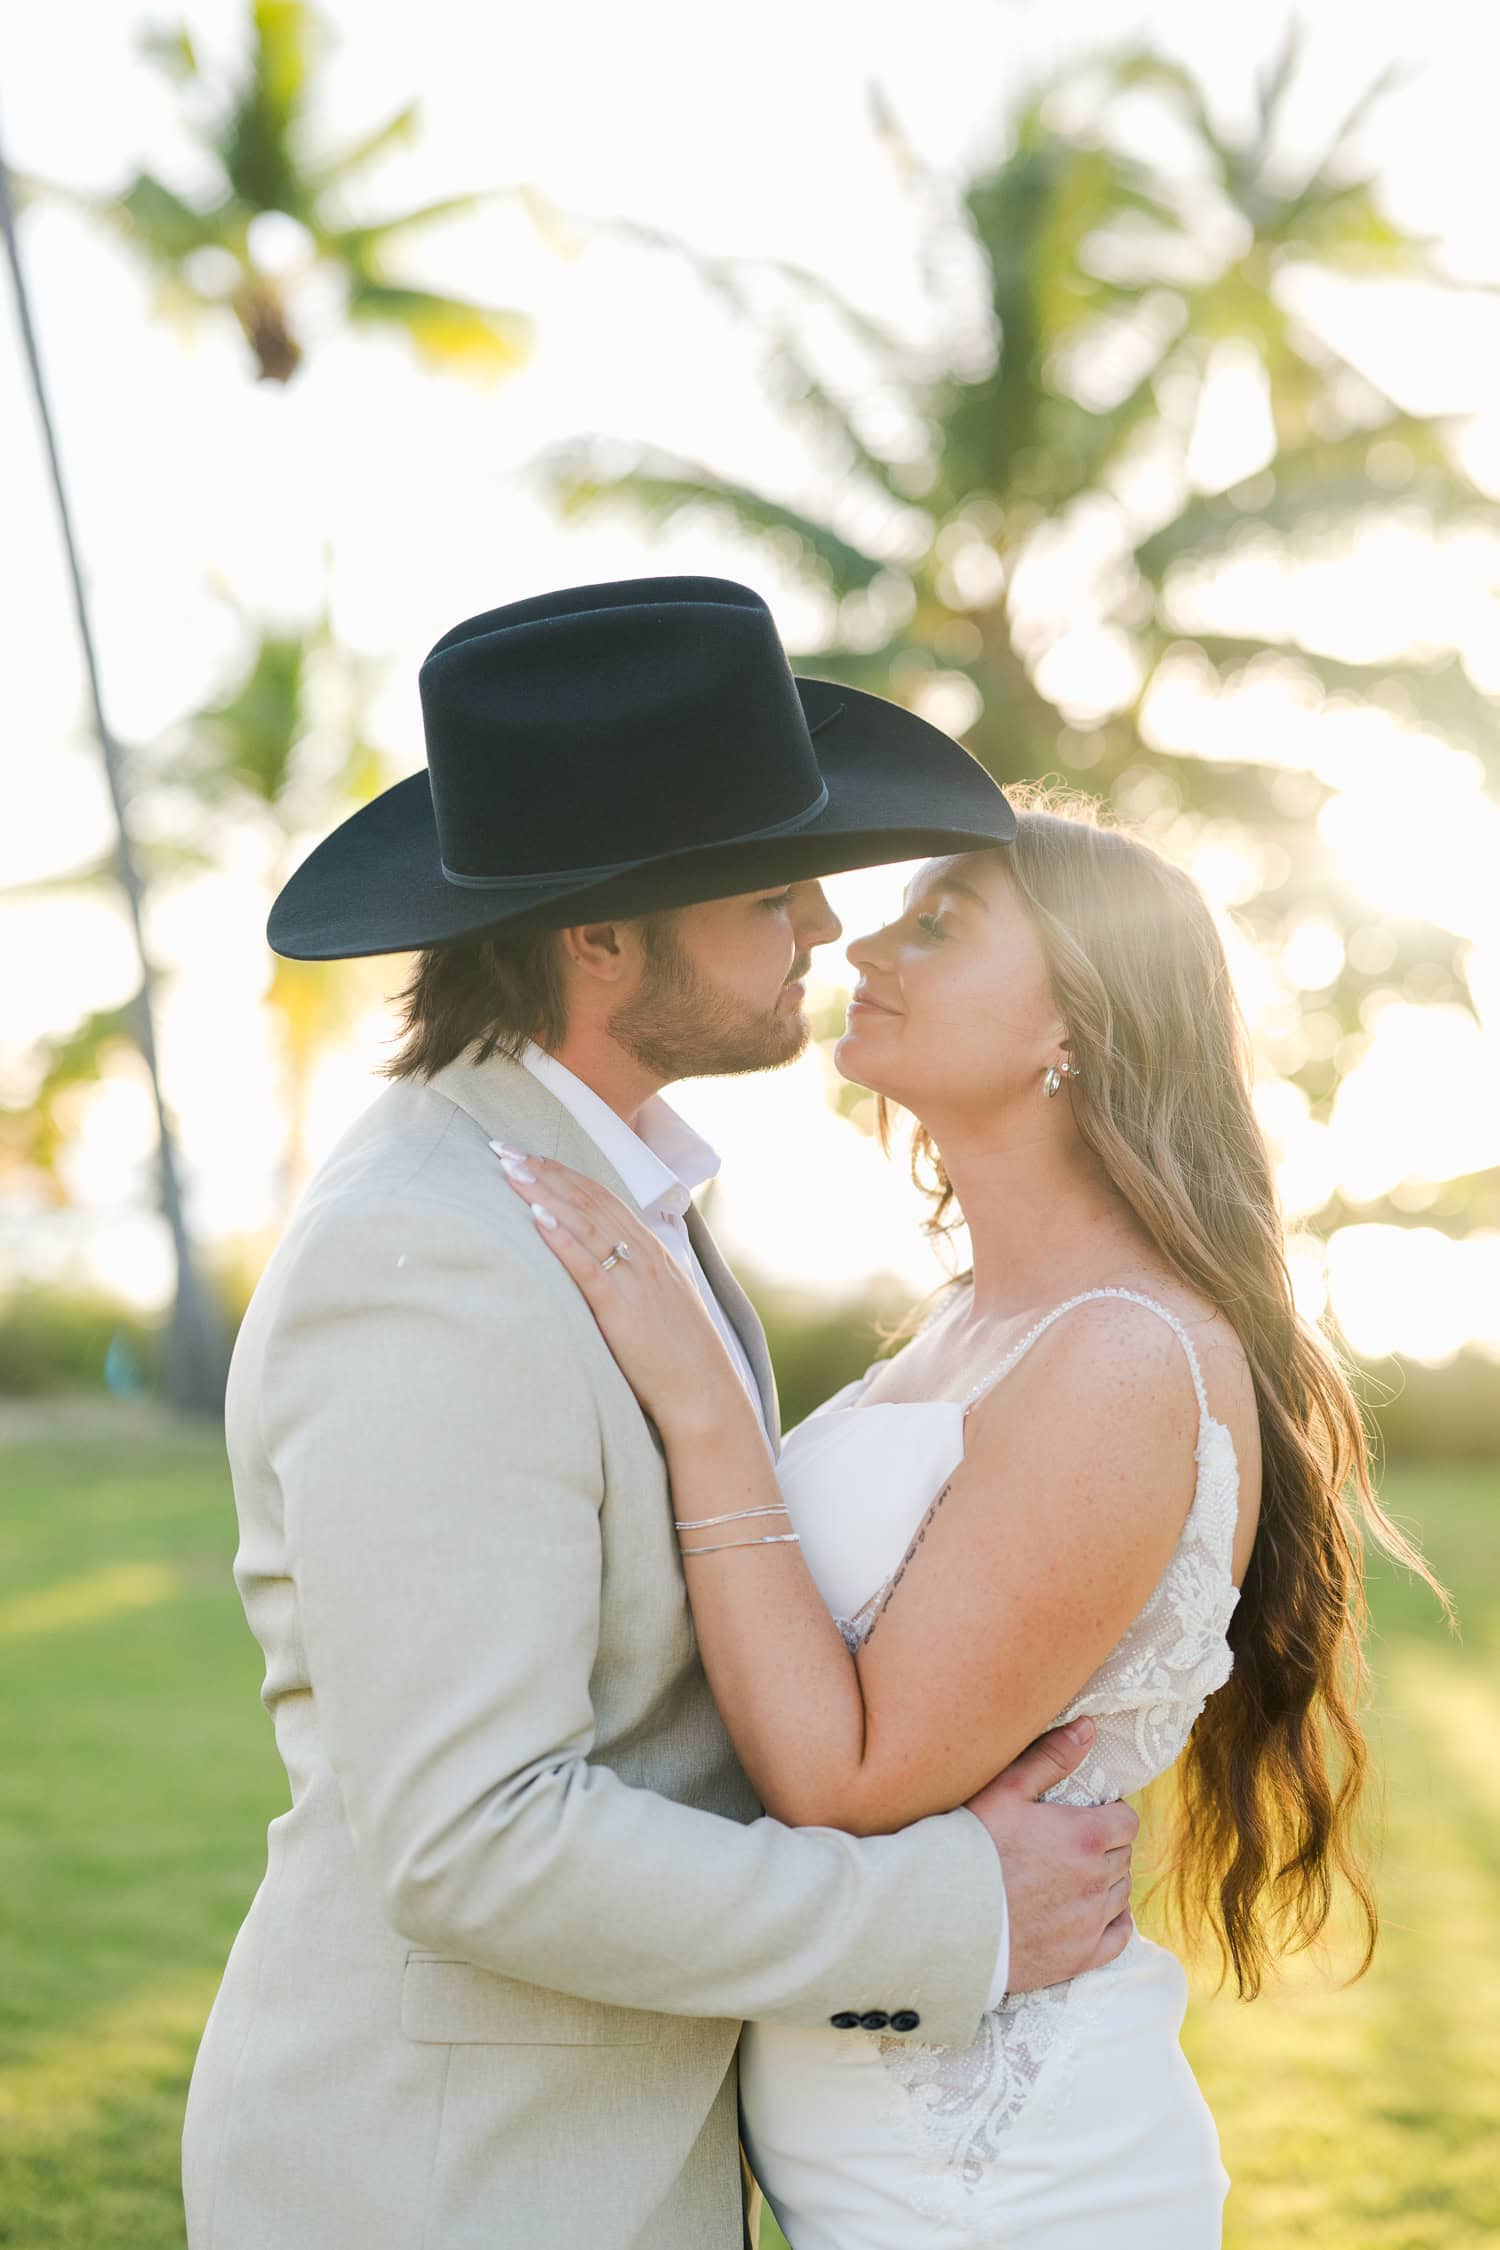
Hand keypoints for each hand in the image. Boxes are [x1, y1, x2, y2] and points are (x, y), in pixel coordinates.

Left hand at [493, 1146, 746, 1438]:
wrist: (705, 1392)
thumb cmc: (679, 1355)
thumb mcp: (659, 1302)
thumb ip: (633, 1277)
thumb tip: (601, 1265)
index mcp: (652, 1251)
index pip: (602, 1199)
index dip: (563, 1174)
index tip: (529, 1156)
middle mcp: (643, 1255)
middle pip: (588, 1201)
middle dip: (544, 1172)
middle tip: (504, 1149)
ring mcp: (635, 1278)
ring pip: (585, 1223)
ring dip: (544, 1192)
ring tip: (510, 1171)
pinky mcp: (622, 1308)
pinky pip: (588, 1265)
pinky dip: (561, 1238)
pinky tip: (536, 1217)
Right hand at [964, 1717, 1136, 1991]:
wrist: (942, 1916)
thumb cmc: (969, 1847)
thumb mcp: (1005, 1790)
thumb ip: (1051, 1758)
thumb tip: (1089, 1728)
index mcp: (1085, 1836)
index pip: (1126, 1821)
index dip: (1109, 1814)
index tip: (1087, 1815)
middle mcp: (1097, 1880)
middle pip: (1123, 1855)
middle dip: (1105, 1845)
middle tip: (1072, 1843)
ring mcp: (1090, 1922)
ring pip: (1121, 1893)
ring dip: (1106, 1880)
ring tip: (1073, 1874)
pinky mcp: (1079, 1956)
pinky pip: (1120, 1937)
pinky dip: (1114, 1922)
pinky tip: (1093, 1912)